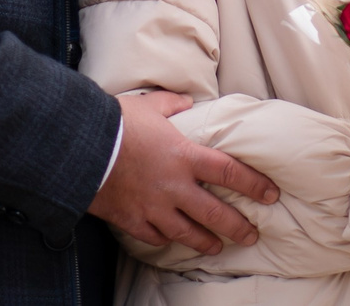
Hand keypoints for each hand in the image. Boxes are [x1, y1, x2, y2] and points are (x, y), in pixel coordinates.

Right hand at [89, 90, 281, 254]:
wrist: (79, 147)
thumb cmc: (116, 123)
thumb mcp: (149, 105)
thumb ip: (172, 105)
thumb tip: (186, 102)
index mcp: (184, 156)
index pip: (229, 172)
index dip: (254, 185)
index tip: (270, 194)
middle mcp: (174, 186)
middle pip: (215, 213)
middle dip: (238, 227)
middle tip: (252, 235)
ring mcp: (154, 207)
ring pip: (188, 233)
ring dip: (206, 242)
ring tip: (218, 247)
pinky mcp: (132, 220)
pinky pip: (155, 237)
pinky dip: (166, 239)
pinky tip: (171, 239)